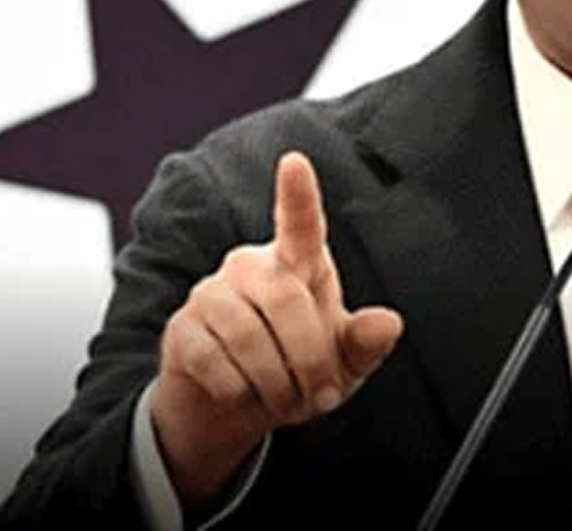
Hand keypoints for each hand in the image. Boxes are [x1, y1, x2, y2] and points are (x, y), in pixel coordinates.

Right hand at [150, 151, 403, 507]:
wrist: (233, 409)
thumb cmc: (296, 372)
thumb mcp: (341, 364)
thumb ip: (364, 343)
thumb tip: (389, 323)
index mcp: (296, 263)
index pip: (299, 223)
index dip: (298, 194)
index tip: (295, 162)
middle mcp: (250, 266)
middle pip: (286, 301)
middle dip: (310, 358)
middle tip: (321, 397)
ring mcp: (210, 294)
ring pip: (248, 337)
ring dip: (277, 384)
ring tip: (286, 402)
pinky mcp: (182, 329)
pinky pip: (214, 362)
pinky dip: (240, 392)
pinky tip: (243, 394)